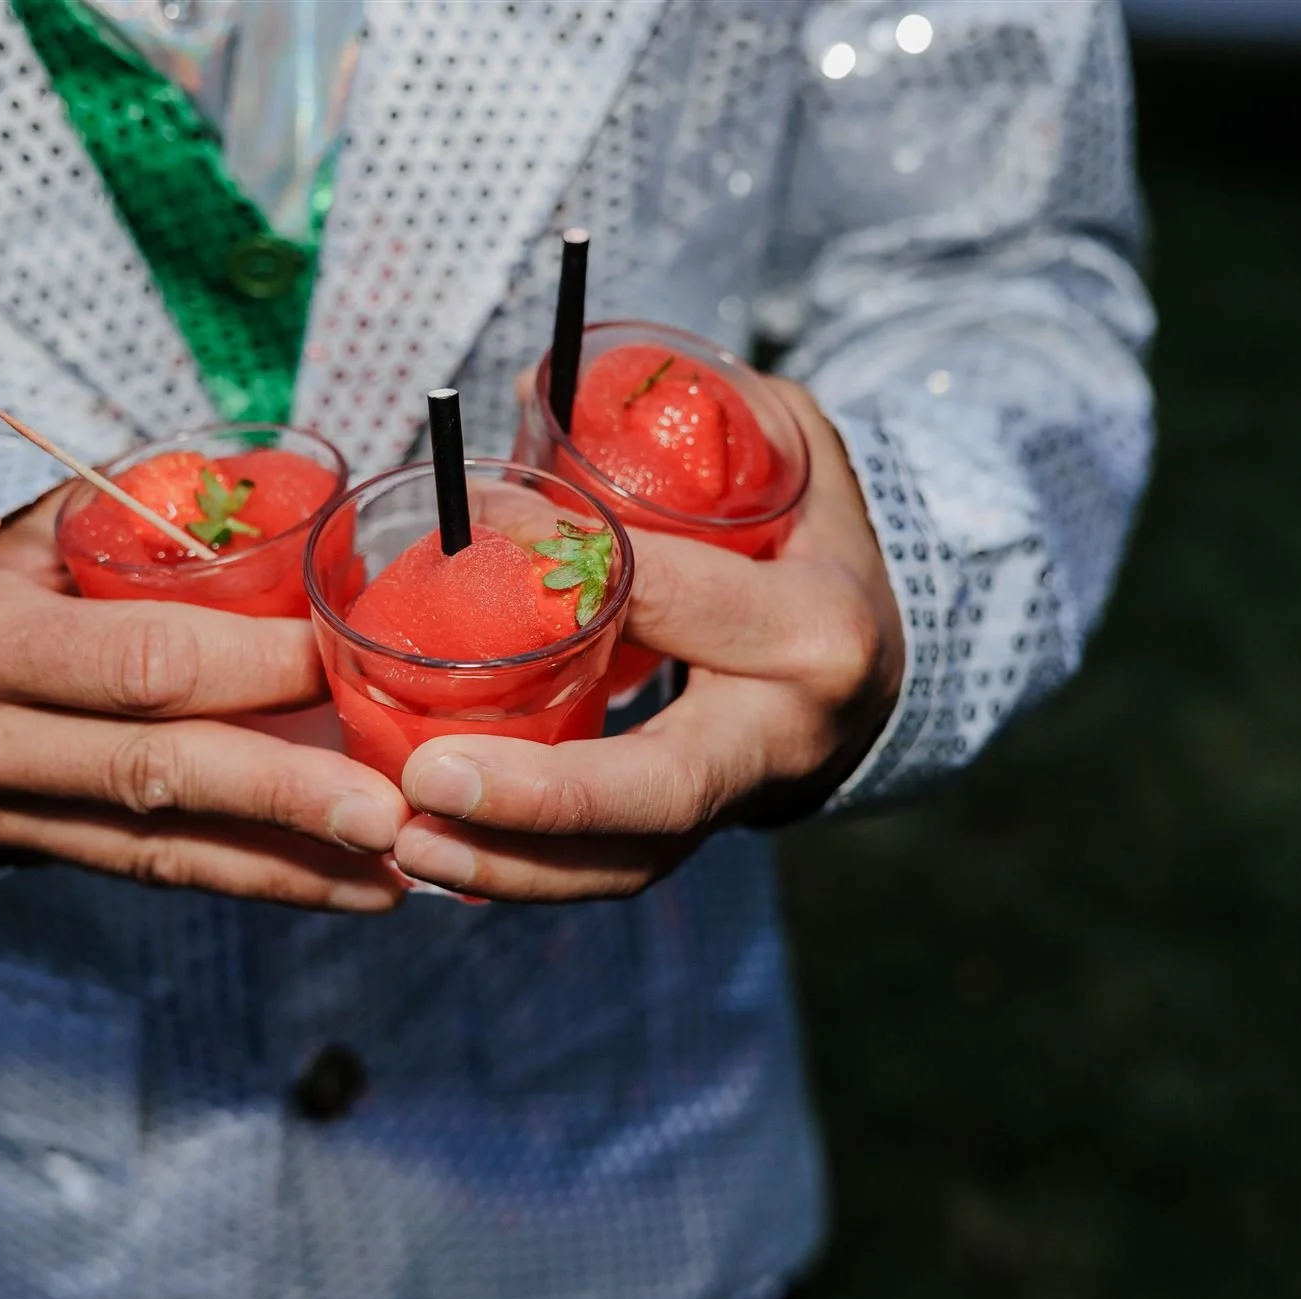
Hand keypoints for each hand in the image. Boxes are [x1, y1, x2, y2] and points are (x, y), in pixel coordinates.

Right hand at [0, 485, 410, 910]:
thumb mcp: (37, 535)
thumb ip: (146, 528)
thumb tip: (293, 518)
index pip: (144, 660)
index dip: (256, 667)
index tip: (352, 663)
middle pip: (159, 770)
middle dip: (285, 791)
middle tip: (391, 810)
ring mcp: (0, 816)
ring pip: (164, 847)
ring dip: (291, 864)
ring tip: (394, 872)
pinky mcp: (34, 859)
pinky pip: (158, 872)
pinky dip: (256, 877)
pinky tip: (342, 885)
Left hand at [391, 379, 902, 900]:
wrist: (890, 661)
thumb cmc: (810, 543)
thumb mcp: (787, 459)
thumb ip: (688, 426)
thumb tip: (518, 420)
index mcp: (811, 627)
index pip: (671, 598)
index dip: (565, 565)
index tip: (469, 530)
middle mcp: (782, 732)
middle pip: (658, 786)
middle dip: (540, 798)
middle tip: (424, 784)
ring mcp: (743, 799)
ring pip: (630, 859)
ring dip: (512, 867)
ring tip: (409, 843)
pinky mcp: (700, 834)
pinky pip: (613, 871)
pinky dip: (524, 876)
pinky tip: (441, 859)